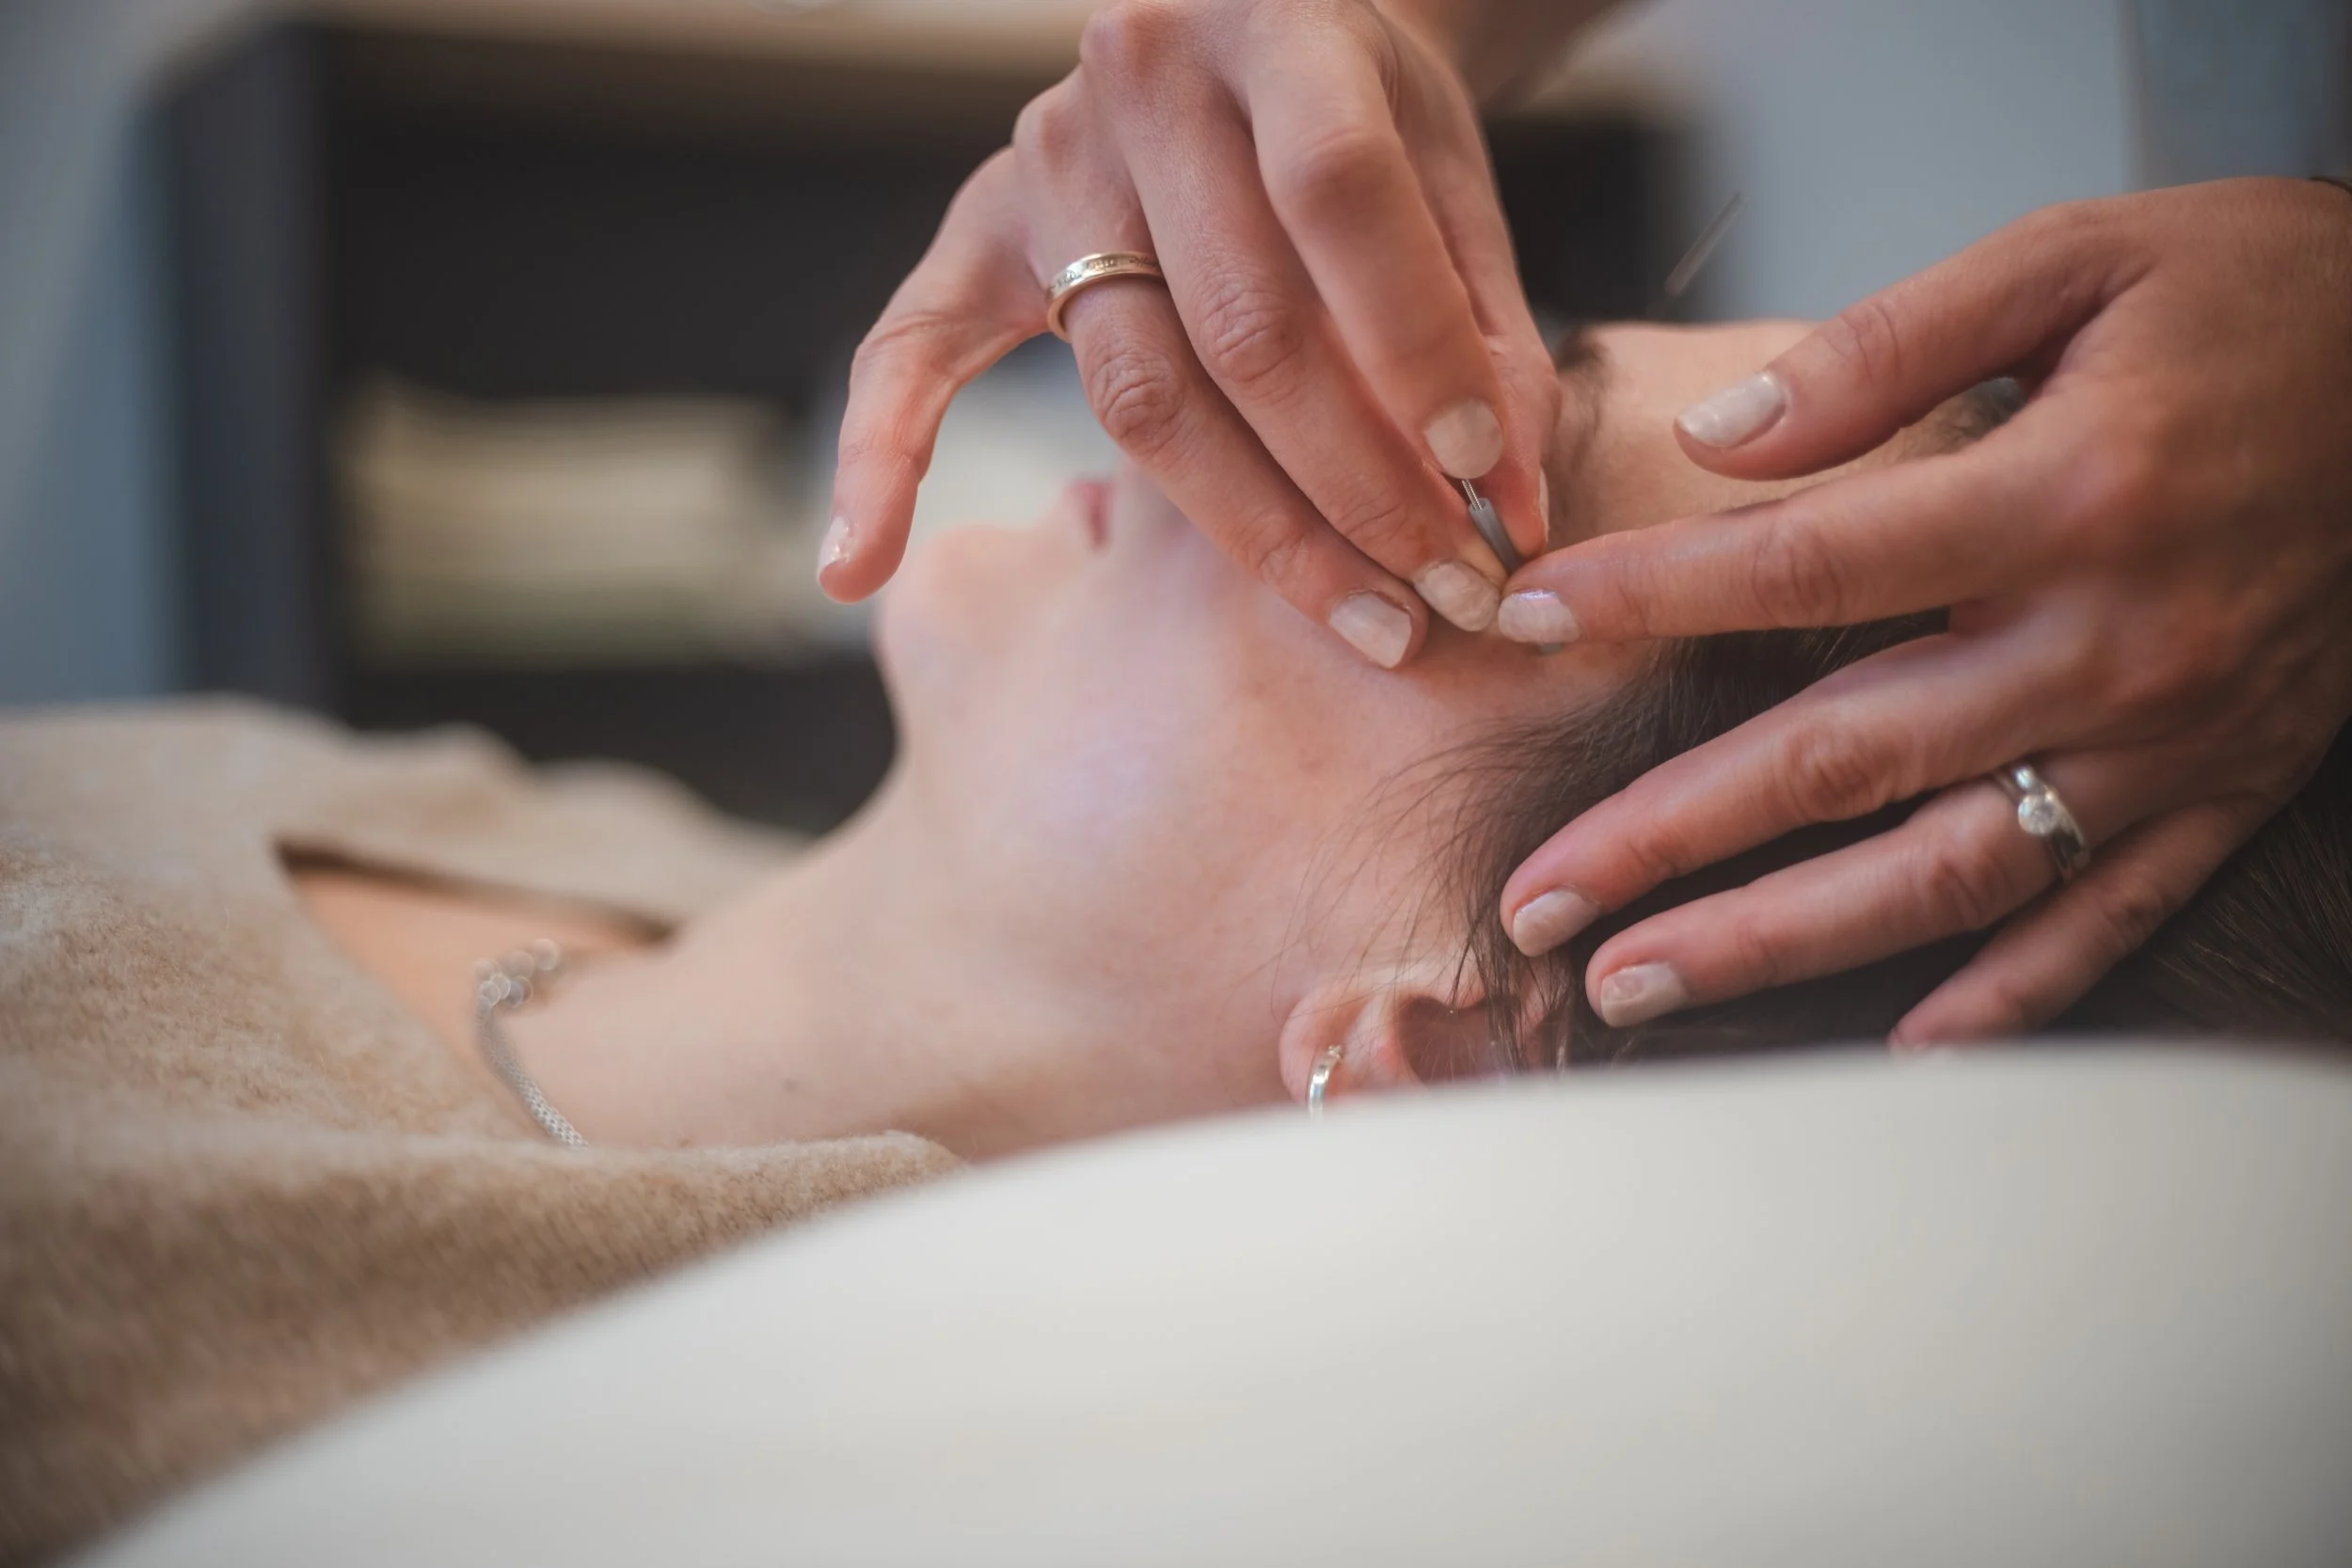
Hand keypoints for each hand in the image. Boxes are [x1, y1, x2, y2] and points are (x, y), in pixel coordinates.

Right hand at [819, 0, 1572, 666]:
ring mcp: (1045, 154)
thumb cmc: (1367, 111)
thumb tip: (1508, 499)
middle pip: (1241, 329)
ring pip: (1140, 387)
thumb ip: (1484, 318)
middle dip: (1358, 487)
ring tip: (1362, 618)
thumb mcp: (1451, 170)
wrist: (1258, 20)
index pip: (1339, 199)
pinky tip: (854, 571)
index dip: (1421, 355)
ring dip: (1255, 528)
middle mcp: (1141, 78)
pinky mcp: (978, 226)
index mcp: (1275, 21)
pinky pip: (905, 351)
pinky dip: (879, 460)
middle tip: (1447, 596)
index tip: (1492, 491)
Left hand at [1494, 177, 2351, 1042]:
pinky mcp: (2229, 788)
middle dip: (1669, 840)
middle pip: (1846, 759)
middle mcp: (2111, 641)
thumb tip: (1718, 436)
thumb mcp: (2080, 256)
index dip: (1648, 598)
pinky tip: (1900, 1048)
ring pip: (1948, 870)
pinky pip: (2110, 920)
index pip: (1805, 568)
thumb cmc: (2261, 298)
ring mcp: (2173, 737)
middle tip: (1533, 901)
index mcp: (2063, 497)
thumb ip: (1889, 343)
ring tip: (1639, 986)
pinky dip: (2009, 998)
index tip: (1525, 620)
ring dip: (1784, 943)